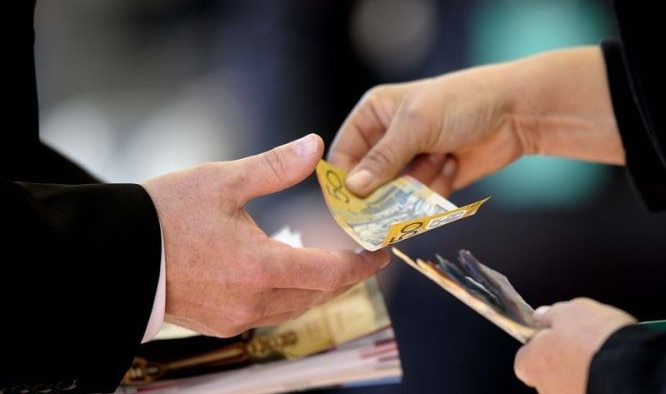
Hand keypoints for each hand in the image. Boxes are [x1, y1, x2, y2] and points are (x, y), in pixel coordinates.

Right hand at [142, 133, 389, 336]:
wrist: (112, 254)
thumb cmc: (163, 214)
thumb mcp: (222, 181)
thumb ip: (275, 167)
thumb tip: (316, 146)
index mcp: (260, 267)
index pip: (330, 274)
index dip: (361, 265)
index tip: (381, 254)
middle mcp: (253, 301)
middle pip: (317, 295)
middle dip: (344, 277)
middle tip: (362, 258)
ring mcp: (234, 318)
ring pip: (295, 308)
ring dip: (317, 288)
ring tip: (329, 265)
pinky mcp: (218, 324)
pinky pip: (269, 314)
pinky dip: (288, 297)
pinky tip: (285, 277)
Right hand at [328, 46, 621, 196]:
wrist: (514, 113)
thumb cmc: (462, 103)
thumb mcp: (417, 125)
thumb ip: (383, 159)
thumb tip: (352, 189)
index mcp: (373, 116)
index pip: (343, 156)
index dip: (344, 183)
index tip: (350, 208)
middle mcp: (386, 140)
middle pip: (367, 183)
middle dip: (388, 188)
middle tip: (402, 190)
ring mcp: (409, 161)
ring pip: (395, 196)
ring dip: (419, 183)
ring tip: (441, 156)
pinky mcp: (429, 180)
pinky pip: (419, 201)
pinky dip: (436, 187)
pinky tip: (452, 163)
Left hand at [514, 297, 635, 393]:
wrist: (631, 370)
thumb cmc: (595, 340)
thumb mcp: (570, 311)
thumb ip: (551, 314)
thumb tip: (542, 316)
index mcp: (532, 363)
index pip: (525, 358)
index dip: (539, 346)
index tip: (553, 335)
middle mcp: (546, 389)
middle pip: (548, 372)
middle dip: (563, 360)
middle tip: (582, 343)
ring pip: (571, 383)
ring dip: (583, 372)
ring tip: (603, 355)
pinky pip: (592, 388)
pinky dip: (599, 380)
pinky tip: (614, 367)